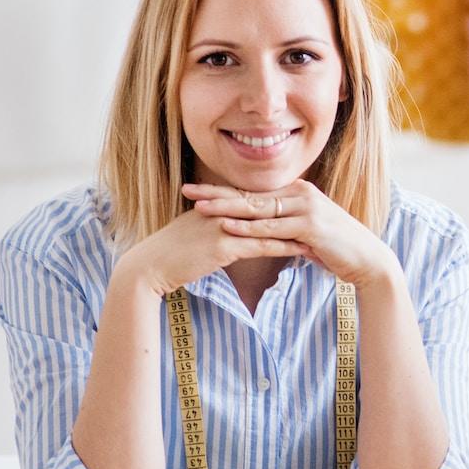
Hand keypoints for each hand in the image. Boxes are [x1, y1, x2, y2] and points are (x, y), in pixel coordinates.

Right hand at [114, 206, 307, 298]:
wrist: (148, 267)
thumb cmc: (168, 254)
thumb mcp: (193, 233)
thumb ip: (212, 226)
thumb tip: (228, 230)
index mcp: (216, 205)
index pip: (255, 201)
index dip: (280, 205)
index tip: (302, 208)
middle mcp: (222, 210)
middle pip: (267, 208)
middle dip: (294, 214)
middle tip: (320, 217)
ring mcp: (223, 226)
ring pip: (268, 225)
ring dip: (295, 230)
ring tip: (319, 234)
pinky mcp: (223, 245)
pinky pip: (260, 245)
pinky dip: (283, 247)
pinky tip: (301, 250)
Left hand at [182, 180, 399, 287]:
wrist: (366, 259)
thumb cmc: (335, 248)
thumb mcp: (305, 233)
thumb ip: (284, 227)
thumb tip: (261, 232)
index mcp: (296, 192)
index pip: (252, 192)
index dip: (223, 191)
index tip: (196, 191)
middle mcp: (300, 194)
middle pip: (250, 195)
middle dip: (217, 194)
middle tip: (188, 191)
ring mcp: (306, 208)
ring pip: (258, 209)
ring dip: (227, 209)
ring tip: (201, 209)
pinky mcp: (310, 225)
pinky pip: (273, 228)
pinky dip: (250, 228)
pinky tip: (229, 228)